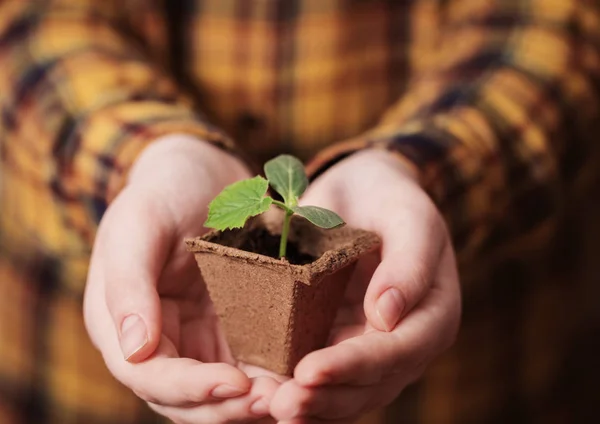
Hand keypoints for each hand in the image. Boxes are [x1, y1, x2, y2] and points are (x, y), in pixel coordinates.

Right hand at [84, 135, 281, 422]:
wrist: (201, 172)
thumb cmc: (164, 190)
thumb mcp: (139, 223)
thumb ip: (128, 284)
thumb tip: (135, 349)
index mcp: (120, 322)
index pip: (148, 375)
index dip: (190, 389)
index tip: (236, 384)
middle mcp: (156, 340)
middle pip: (186, 398)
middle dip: (228, 407)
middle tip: (277, 402)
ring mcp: (194, 339)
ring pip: (218, 393)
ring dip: (252, 403)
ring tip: (293, 398)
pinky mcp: (227, 330)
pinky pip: (246, 365)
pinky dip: (268, 378)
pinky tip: (299, 377)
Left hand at [269, 149, 461, 422]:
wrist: (363, 193)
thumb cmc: (389, 198)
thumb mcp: (408, 215)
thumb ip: (409, 262)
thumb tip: (388, 315)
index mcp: (432, 314)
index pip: (398, 351)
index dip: (355, 365)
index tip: (310, 371)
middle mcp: (404, 341)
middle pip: (370, 384)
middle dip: (326, 398)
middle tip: (282, 405)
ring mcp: (369, 347)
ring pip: (346, 391)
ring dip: (310, 406)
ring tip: (271, 408)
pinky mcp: (338, 342)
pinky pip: (323, 376)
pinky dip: (300, 390)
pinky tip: (266, 397)